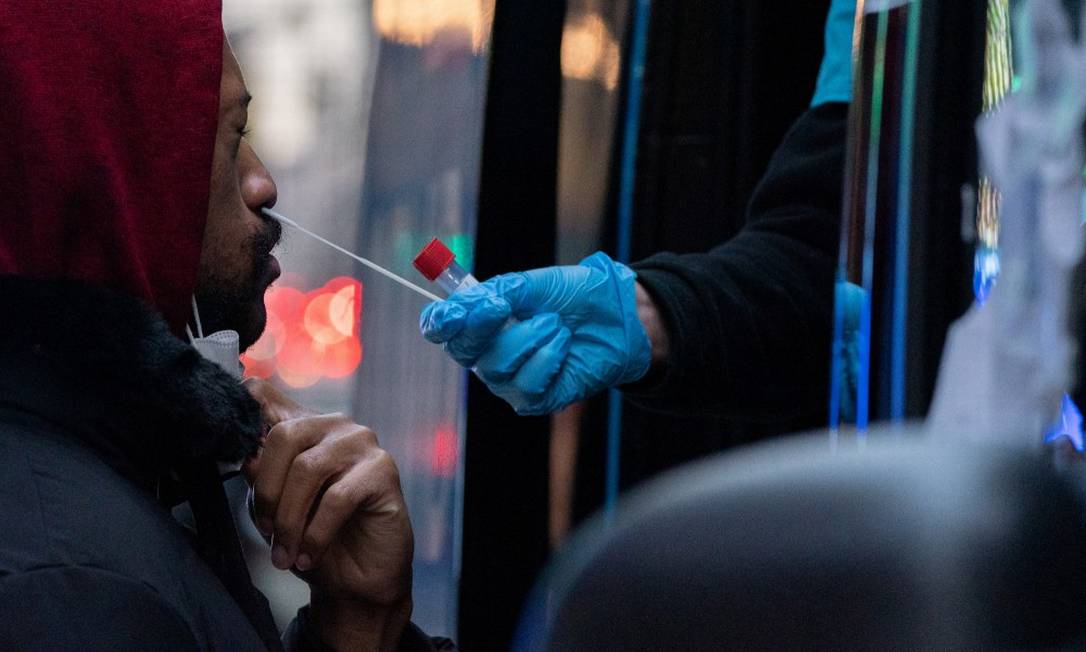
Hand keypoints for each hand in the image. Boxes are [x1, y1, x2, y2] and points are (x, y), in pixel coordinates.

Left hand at [242, 378, 412, 651]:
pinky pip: (338, 497)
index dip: (241, 402)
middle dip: (267, 491)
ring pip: (309, 468)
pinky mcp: (383, 470)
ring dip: (290, 519)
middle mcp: (334, 425)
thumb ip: (261, 476)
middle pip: (284, 435)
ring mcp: (362, 443)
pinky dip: (316, 533)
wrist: (356, 580)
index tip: (220, 431)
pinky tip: (310, 554)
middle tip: (266, 532)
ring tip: (287, 553)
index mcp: (302, 427)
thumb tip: (247, 456)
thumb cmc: (313, 538)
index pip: (264, 396)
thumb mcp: (275, 507)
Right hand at [419, 252, 652, 414]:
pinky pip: (526, 385)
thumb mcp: (534, 284)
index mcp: (481, 324)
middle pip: (463, 351)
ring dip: (531, 337)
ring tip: (556, 325)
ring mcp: (509, 381)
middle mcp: (488, 356)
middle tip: (505, 305)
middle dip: (484, 326)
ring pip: (497, 366)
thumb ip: (498, 291)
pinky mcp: (534, 400)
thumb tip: (466, 303)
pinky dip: (548, 359)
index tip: (451, 313)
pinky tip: (563, 347)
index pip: (442, 330)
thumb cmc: (575, 298)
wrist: (618, 317)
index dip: (439, 323)